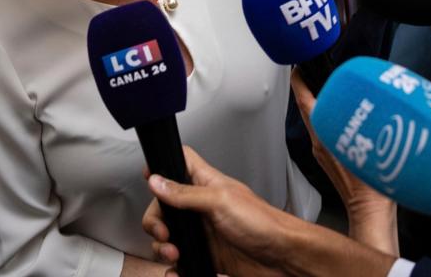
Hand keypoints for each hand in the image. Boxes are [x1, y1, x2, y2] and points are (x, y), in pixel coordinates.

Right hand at [143, 147, 291, 276]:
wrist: (281, 258)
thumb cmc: (262, 223)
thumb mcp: (220, 201)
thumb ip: (186, 193)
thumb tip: (157, 181)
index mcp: (207, 184)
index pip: (181, 163)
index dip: (163, 166)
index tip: (149, 179)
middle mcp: (202, 206)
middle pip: (163, 207)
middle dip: (156, 222)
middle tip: (164, 233)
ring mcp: (203, 232)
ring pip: (168, 237)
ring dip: (163, 248)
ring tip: (175, 254)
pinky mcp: (207, 255)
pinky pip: (180, 261)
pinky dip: (173, 268)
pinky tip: (177, 270)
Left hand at [290, 70, 397, 253]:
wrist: (370, 212)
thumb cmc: (372, 186)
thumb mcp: (372, 143)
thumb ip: (367, 119)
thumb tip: (368, 99)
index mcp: (325, 137)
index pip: (305, 102)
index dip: (299, 82)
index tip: (298, 67)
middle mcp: (320, 144)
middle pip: (309, 109)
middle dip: (310, 88)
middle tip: (314, 71)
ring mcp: (324, 152)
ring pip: (318, 120)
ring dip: (322, 104)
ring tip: (329, 89)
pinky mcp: (332, 159)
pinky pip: (327, 132)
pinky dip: (333, 119)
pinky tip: (346, 117)